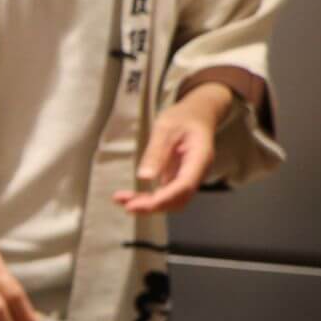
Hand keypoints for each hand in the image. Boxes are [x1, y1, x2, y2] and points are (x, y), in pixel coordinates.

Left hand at [116, 82, 232, 215]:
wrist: (197, 114)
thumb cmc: (182, 117)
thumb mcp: (165, 128)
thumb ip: (156, 152)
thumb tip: (144, 177)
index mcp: (199, 158)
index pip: (183, 187)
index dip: (160, 200)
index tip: (135, 205)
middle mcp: (197, 172)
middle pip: (178, 199)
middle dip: (152, 206)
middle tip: (125, 204)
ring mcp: (190, 177)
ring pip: (172, 201)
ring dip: (148, 205)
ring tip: (121, 200)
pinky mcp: (180, 178)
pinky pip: (167, 194)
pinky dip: (149, 199)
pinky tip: (129, 198)